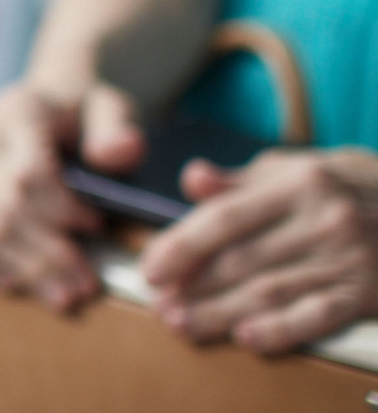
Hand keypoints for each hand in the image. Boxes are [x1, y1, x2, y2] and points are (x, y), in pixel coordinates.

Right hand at [0, 81, 141, 308]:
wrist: (43, 101)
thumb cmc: (80, 110)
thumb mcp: (107, 105)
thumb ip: (114, 126)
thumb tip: (120, 150)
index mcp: (15, 114)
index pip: (27, 172)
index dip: (60, 209)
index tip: (97, 225)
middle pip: (4, 208)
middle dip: (47, 254)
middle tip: (86, 284)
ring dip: (22, 269)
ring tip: (62, 297)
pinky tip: (16, 285)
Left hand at [142, 148, 377, 353]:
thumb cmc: (357, 187)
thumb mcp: (305, 167)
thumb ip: (246, 179)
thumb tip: (193, 180)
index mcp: (300, 182)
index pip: (226, 218)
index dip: (182, 245)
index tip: (151, 268)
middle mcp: (323, 220)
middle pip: (243, 260)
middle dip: (195, 288)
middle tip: (160, 307)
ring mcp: (349, 259)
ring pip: (272, 292)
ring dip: (222, 313)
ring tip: (184, 325)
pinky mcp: (368, 293)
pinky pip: (319, 315)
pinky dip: (282, 330)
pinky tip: (248, 339)